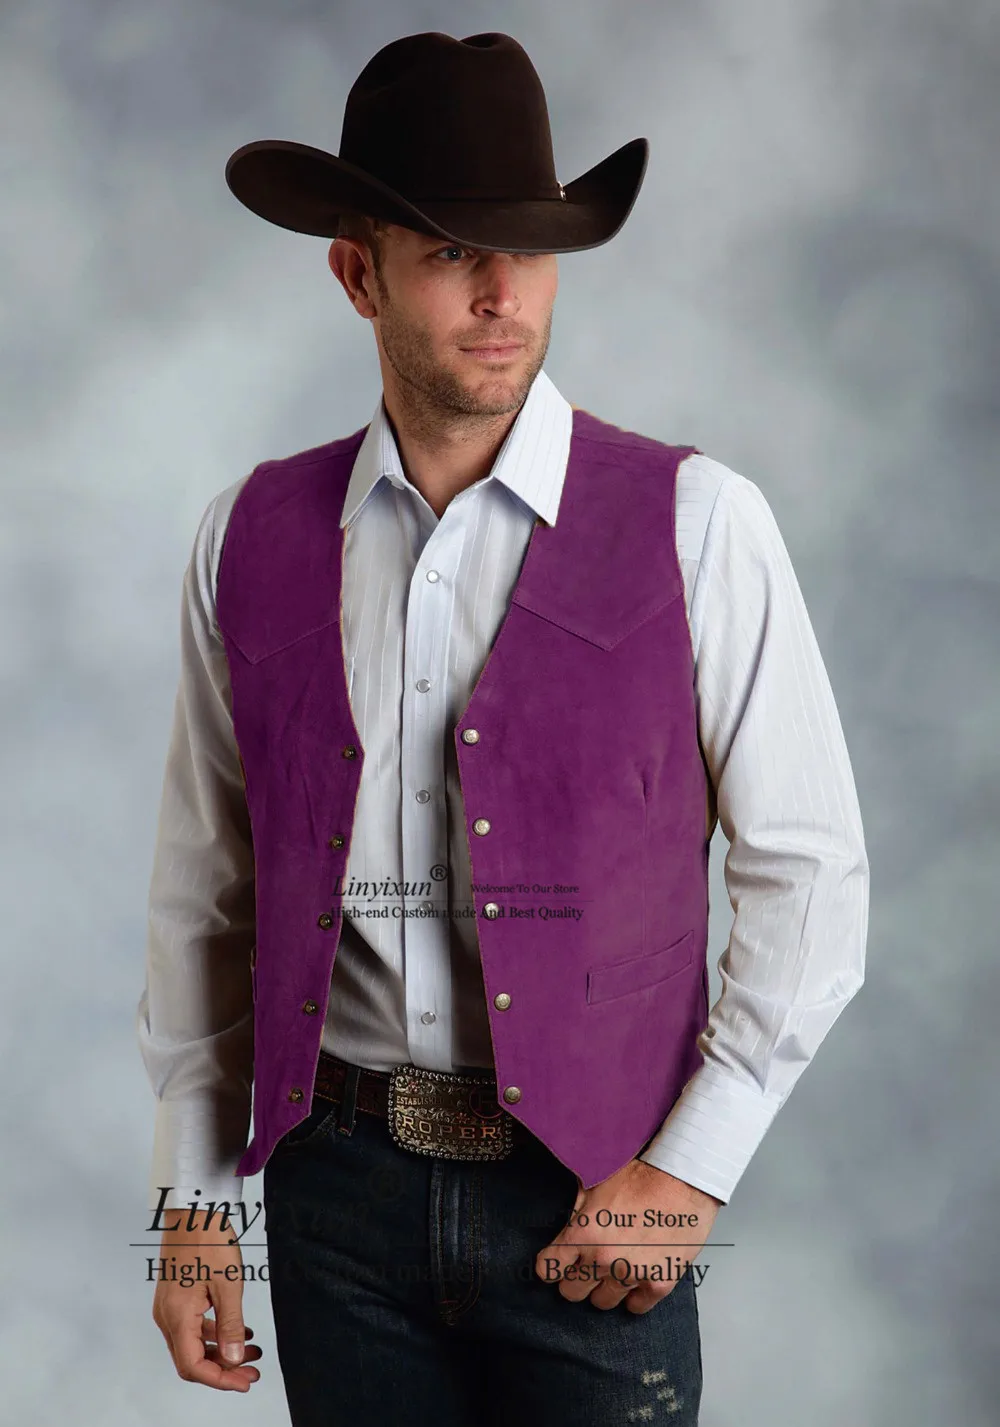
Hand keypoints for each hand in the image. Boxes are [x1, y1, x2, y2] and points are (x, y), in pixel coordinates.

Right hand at [152, 1208, 262, 1390]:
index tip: (246, 1381)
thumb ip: (231, 1325)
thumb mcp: (229, 1283)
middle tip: (252, 1371)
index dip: (220, 1379)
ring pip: (192, 1345)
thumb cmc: (208, 1239)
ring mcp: (168, 1307)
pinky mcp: (174, 1297)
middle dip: (223, 1369)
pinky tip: (238, 1330)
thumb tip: (235, 1360)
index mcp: (176, 1316)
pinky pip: (191, 1327)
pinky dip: (214, 1334)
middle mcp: (166, 1317)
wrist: (192, 1207)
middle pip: (191, 1360)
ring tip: (252, 1349)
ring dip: (221, 1352)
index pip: (193, 1366)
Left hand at [534, 1159, 720, 1314]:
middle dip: (576, 1278)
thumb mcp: (595, 1184)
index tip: (558, 1263)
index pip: (548, 1269)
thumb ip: (576, 1211)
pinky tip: (636, 1279)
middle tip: (587, 1265)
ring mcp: (631, 1275)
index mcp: (583, 1233)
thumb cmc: (642, 1175)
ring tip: (615, 1268)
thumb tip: (565, 1226)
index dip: (552, 1264)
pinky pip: (635, 1308)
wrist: (682, 1178)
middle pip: (571, 1292)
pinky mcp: (658, 1284)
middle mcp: (603, 1259)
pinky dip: (634, 1296)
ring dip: (605, 1287)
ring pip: (602, 1302)